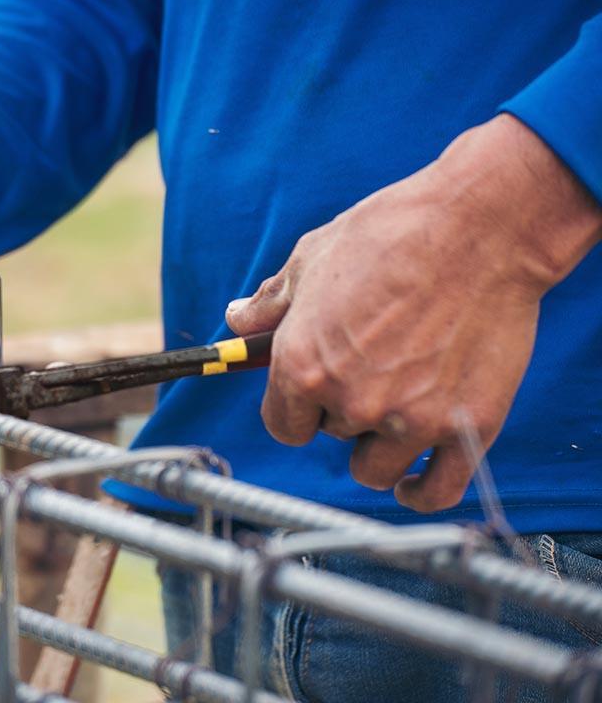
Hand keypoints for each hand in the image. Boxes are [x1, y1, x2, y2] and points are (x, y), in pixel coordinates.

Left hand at [226, 115, 601, 511]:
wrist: (480, 225)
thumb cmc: (390, 233)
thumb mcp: (310, 259)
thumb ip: (270, 303)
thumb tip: (238, 320)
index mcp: (303, 366)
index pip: (282, 424)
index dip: (294, 408)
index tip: (310, 395)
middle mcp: (351, 401)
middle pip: (331, 435)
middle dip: (343, 407)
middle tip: (372, 363)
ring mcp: (411, 419)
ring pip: (375, 467)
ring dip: (378, 444)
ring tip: (395, 402)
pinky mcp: (466, 426)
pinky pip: (435, 489)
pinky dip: (419, 491)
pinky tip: (409, 483)